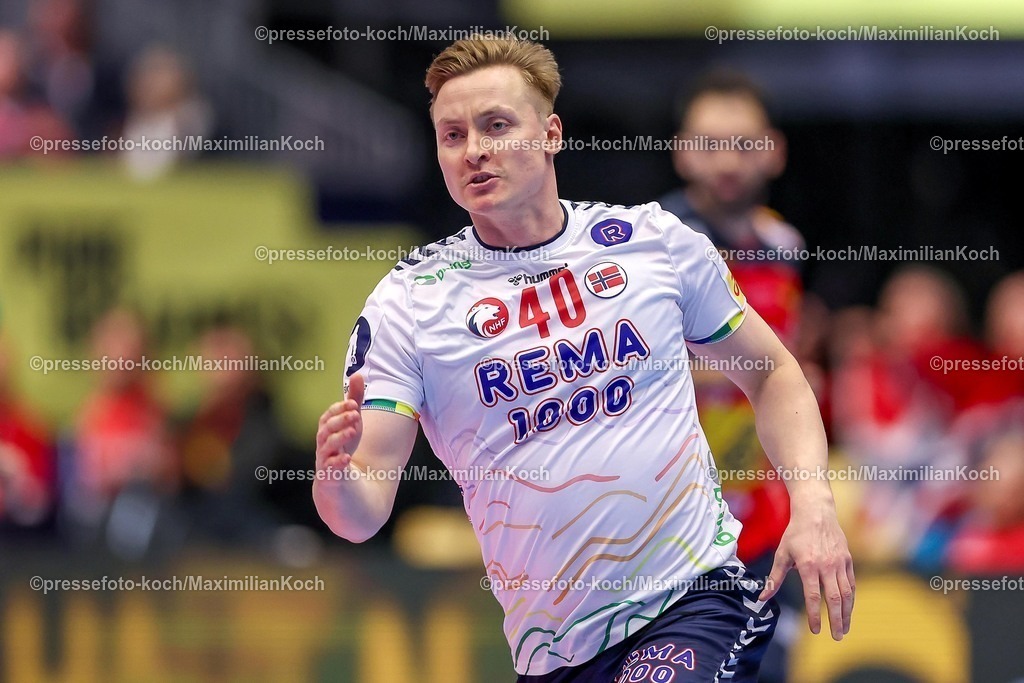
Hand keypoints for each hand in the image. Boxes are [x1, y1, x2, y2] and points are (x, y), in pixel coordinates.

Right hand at [315, 374, 364, 478]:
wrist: (337, 482)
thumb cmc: (344, 446)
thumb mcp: (352, 422)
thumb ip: (354, 399)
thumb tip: (357, 374)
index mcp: (326, 429)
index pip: (328, 415)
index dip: (339, 408)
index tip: (354, 403)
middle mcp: (323, 442)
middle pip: (326, 429)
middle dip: (340, 420)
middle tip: (356, 413)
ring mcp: (324, 458)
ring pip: (327, 446)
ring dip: (340, 437)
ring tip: (354, 430)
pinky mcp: (329, 475)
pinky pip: (330, 468)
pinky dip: (337, 463)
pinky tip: (347, 458)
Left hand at [758, 497, 854, 639]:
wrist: (816, 512)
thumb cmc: (796, 533)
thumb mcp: (782, 554)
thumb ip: (774, 578)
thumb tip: (763, 598)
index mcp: (809, 566)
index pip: (813, 597)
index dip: (815, 615)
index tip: (815, 630)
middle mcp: (827, 566)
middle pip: (835, 599)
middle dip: (836, 620)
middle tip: (836, 637)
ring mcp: (840, 563)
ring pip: (847, 593)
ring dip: (847, 613)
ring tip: (845, 628)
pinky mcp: (848, 560)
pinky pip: (851, 583)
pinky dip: (851, 598)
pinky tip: (848, 608)